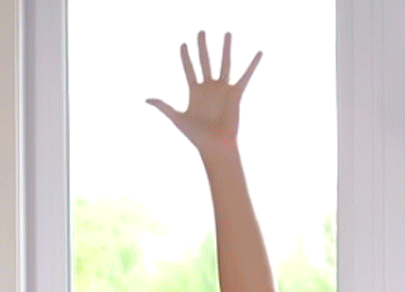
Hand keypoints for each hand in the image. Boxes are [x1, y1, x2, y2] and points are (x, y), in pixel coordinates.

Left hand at [147, 30, 261, 154]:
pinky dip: (252, 65)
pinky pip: (245, 76)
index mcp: (194, 92)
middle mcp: (209, 88)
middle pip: (205, 61)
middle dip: (203, 46)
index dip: (185, 57)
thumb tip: (146, 99)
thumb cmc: (196, 136)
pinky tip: (259, 52)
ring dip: (226, 48)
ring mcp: (223, 90)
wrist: (216, 147)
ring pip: (225, 64)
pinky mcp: (236, 94)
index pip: (188, 69)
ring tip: (228, 32)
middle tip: (201, 31)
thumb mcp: (177, 118)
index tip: (183, 44)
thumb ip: (163, 106)